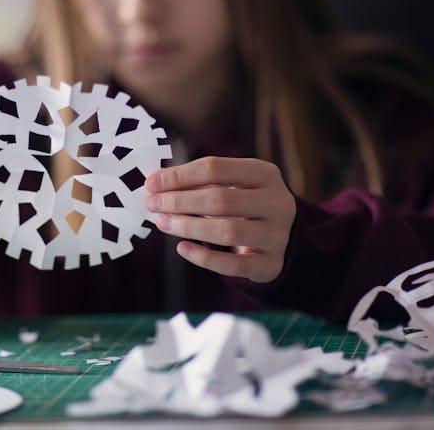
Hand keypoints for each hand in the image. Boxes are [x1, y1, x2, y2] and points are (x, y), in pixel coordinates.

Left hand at [144, 156, 295, 282]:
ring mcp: (277, 235)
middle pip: (222, 200)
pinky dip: (204, 258)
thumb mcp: (231, 185)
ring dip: (188, 227)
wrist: (281, 237)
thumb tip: (156, 185)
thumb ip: (198, 183)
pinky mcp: (271, 264)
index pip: (216, 168)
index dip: (179, 176)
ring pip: (228, 232)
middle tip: (152, 204)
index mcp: (265, 173)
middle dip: (180, 201)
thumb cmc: (244, 205)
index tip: (151, 184)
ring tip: (162, 223)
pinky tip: (182, 248)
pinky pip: (233, 265)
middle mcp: (277, 202)